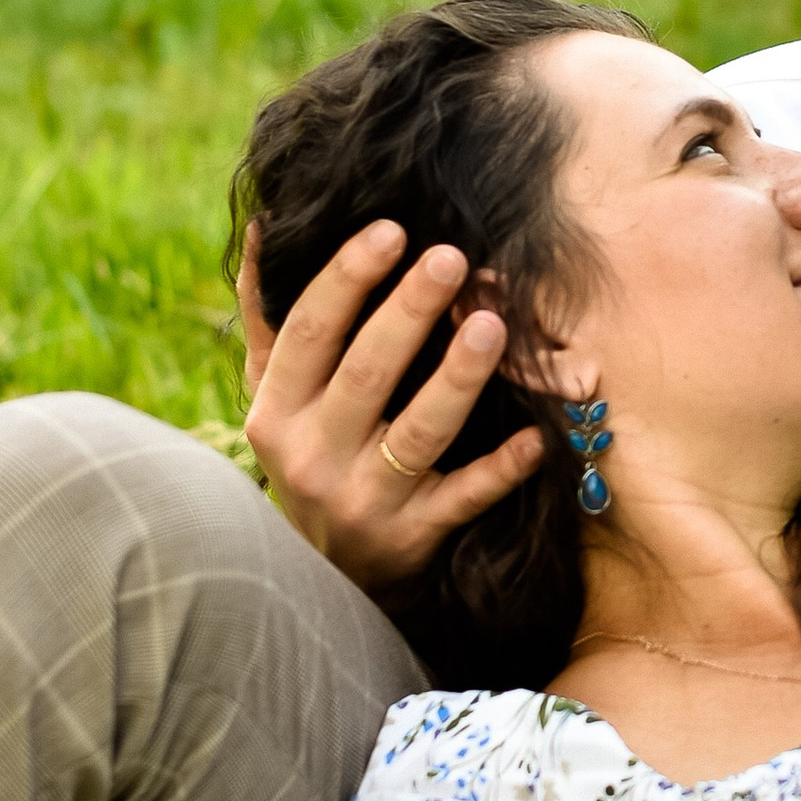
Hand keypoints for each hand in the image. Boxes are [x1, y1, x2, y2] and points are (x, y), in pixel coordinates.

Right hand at [239, 220, 545, 589]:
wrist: (322, 575)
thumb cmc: (307, 454)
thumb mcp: (274, 396)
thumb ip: (269, 317)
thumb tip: (263, 225)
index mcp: (276, 413)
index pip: (310, 333)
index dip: (346, 278)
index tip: (391, 230)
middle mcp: (312, 456)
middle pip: (366, 374)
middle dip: (409, 312)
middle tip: (451, 258)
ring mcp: (364, 500)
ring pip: (419, 434)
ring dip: (458, 378)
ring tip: (492, 323)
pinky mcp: (414, 537)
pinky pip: (464, 499)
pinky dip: (501, 470)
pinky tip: (537, 437)